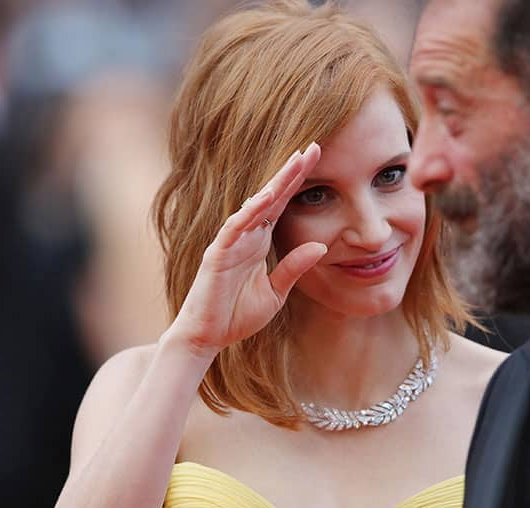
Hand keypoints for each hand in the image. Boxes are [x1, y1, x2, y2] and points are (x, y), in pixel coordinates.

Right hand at [169, 143, 324, 357]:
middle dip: (291, 172)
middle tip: (314, 146)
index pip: (282, 205)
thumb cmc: (236, 316)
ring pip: (254, 206)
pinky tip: (265, 196)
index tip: (317, 158)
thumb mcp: (276, 293)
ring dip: (275, 183)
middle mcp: (245, 236)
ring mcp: (230, 243)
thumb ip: (295, 268)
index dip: (297, 182)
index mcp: (259, 242)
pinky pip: (234, 229)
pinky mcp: (216, 255)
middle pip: (271, 196)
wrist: (207, 338)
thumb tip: (322, 246)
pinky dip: (249, 212)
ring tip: (296, 161)